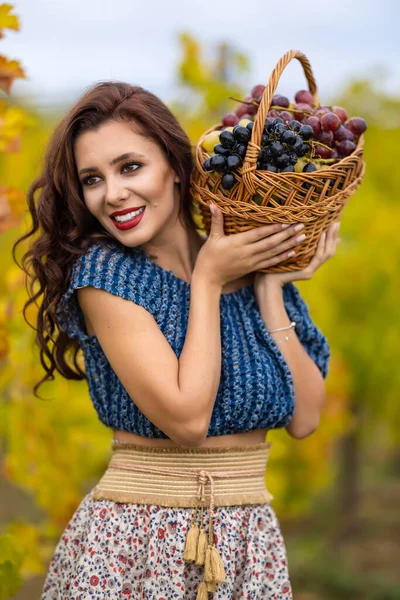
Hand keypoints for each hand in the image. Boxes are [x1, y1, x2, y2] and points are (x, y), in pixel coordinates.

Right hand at [194, 204, 327, 287]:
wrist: (209, 278)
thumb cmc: (209, 257)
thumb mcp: (212, 238)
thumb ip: (216, 220)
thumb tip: (213, 204)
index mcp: (238, 243)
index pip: (259, 234)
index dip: (273, 228)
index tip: (286, 222)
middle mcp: (247, 253)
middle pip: (271, 243)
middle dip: (287, 235)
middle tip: (301, 226)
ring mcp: (252, 262)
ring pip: (274, 253)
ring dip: (289, 245)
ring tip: (302, 237)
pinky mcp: (253, 268)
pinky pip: (271, 263)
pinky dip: (282, 258)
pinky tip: (293, 252)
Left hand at [253, 221, 340, 292]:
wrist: (264, 281)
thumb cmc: (271, 264)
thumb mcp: (285, 250)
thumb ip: (294, 243)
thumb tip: (299, 228)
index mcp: (308, 262)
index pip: (326, 248)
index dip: (331, 236)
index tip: (334, 222)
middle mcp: (312, 267)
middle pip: (329, 250)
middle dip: (333, 235)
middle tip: (336, 221)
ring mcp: (310, 271)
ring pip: (326, 253)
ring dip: (330, 239)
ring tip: (331, 226)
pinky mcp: (306, 273)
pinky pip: (317, 258)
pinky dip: (320, 246)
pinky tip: (321, 236)